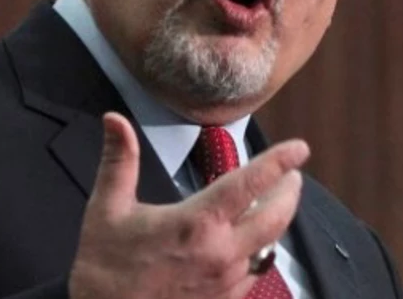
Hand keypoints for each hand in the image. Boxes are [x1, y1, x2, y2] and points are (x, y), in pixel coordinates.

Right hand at [68, 112, 308, 298]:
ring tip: (275, 202)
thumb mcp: (107, 208)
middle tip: (293, 174)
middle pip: (276, 218)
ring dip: (276, 221)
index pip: (249, 185)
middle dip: (289, 192)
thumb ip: (119, 160)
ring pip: (269, 246)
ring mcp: (226, 282)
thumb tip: (114, 120)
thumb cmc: (104, 267)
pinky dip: (259, 249)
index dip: (278, 163)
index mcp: (196, 224)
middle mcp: (220, 254)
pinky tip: (251, 240)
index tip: (299, 148)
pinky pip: (254, 271)